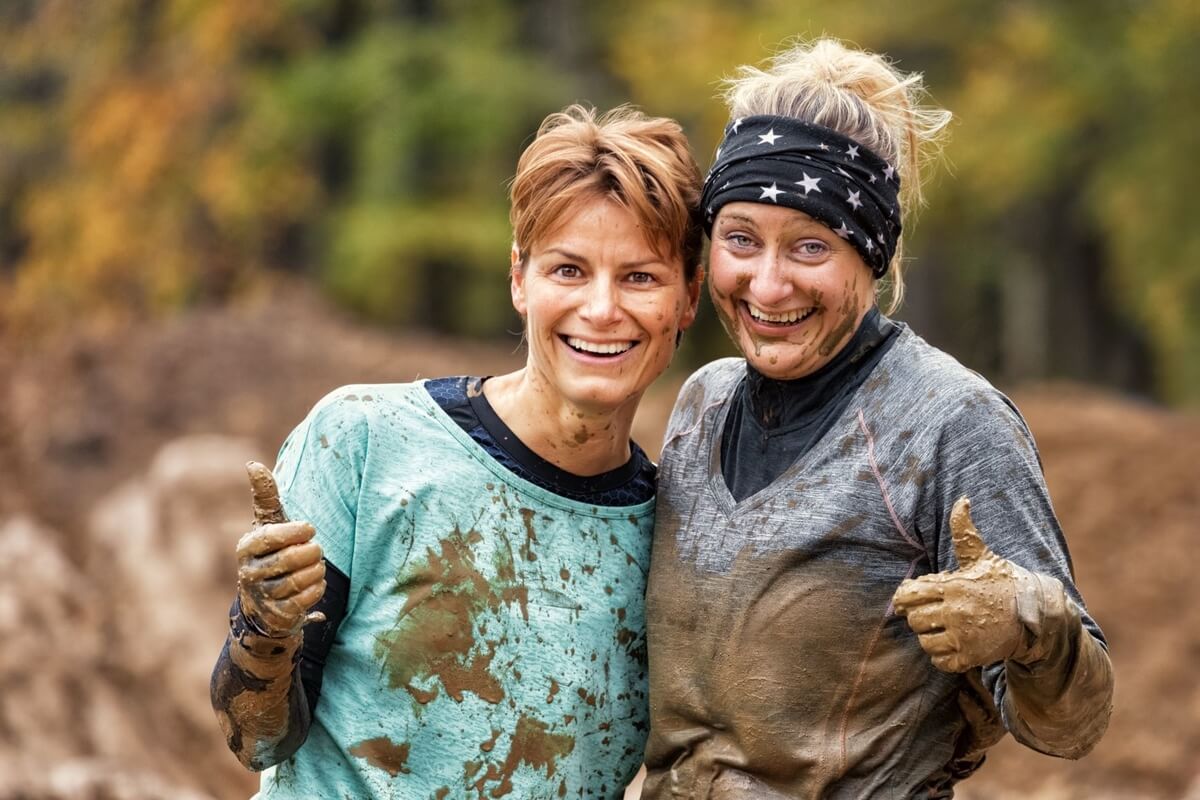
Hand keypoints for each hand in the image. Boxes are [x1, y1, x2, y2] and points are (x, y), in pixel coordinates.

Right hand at [235, 462, 325, 638]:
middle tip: (315, 550)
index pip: (272, 536)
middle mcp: (249, 572)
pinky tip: (315, 582)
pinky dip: (317, 588)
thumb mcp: (268, 524)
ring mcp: (262, 596)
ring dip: (316, 570)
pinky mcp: (277, 614)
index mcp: (246, 547)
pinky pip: (306, 599)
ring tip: (316, 566)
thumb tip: (252, 464)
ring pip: (300, 580)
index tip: (310, 529)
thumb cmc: (271, 553)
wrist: (266, 602)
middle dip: (311, 553)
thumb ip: (265, 497)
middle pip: (291, 559)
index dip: (296, 532)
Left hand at [893, 496, 1030, 672]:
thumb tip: (962, 500)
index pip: (908, 595)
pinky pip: (939, 661)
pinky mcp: (971, 658)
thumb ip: (964, 531)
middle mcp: (956, 613)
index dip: (905, 597)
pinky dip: (941, 655)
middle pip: (914, 620)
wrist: (1036, 616)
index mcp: (954, 586)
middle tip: (932, 612)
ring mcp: (964, 638)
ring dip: (930, 636)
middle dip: (919, 616)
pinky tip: (952, 643)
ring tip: (943, 628)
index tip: (911, 597)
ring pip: (925, 642)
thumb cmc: (1004, 583)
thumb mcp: (983, 556)